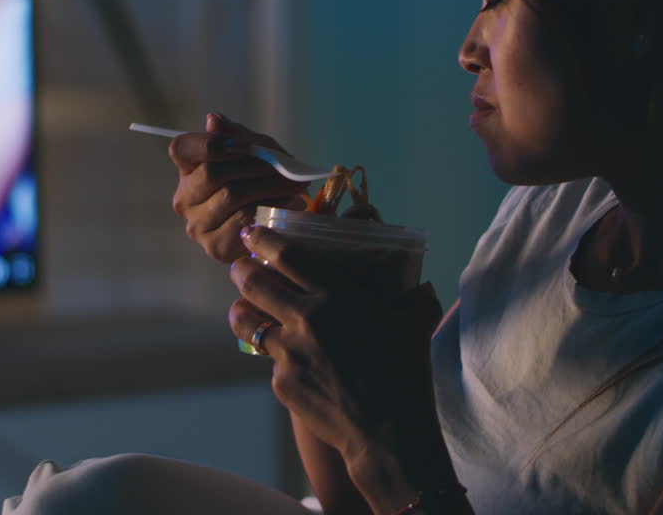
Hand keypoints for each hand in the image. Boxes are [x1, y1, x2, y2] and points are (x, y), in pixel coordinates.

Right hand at [169, 113, 308, 261]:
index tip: (247, 146)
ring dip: (269, 188)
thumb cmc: (265, 180)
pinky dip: (270, 210)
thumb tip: (214, 119)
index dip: (213, 144)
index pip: (183, 148)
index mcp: (188, 169)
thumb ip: (239, 136)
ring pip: (230, 197)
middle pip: (212, 173)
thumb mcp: (257, 151)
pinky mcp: (215, 247)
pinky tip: (289, 206)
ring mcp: (197, 225)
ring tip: (295, 186)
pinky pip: (242, 222)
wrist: (281, 222)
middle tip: (286, 169)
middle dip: (254, 167)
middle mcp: (185, 198)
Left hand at [229, 224, 443, 461]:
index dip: (262, 238)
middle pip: (252, 281)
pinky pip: (270, 361)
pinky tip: (290, 360)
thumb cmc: (406, 371)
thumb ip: (415, 299)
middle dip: (242, 268)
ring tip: (245, 308)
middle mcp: (304, 318)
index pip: (285, 254)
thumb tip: (422, 287)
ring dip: (241, 309)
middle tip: (242, 266)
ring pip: (245, 321)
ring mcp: (288, 352)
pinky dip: (276, 356)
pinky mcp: (281, 382)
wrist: (388, 430)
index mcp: (336, 294)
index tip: (252, 232)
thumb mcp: (414, 324)